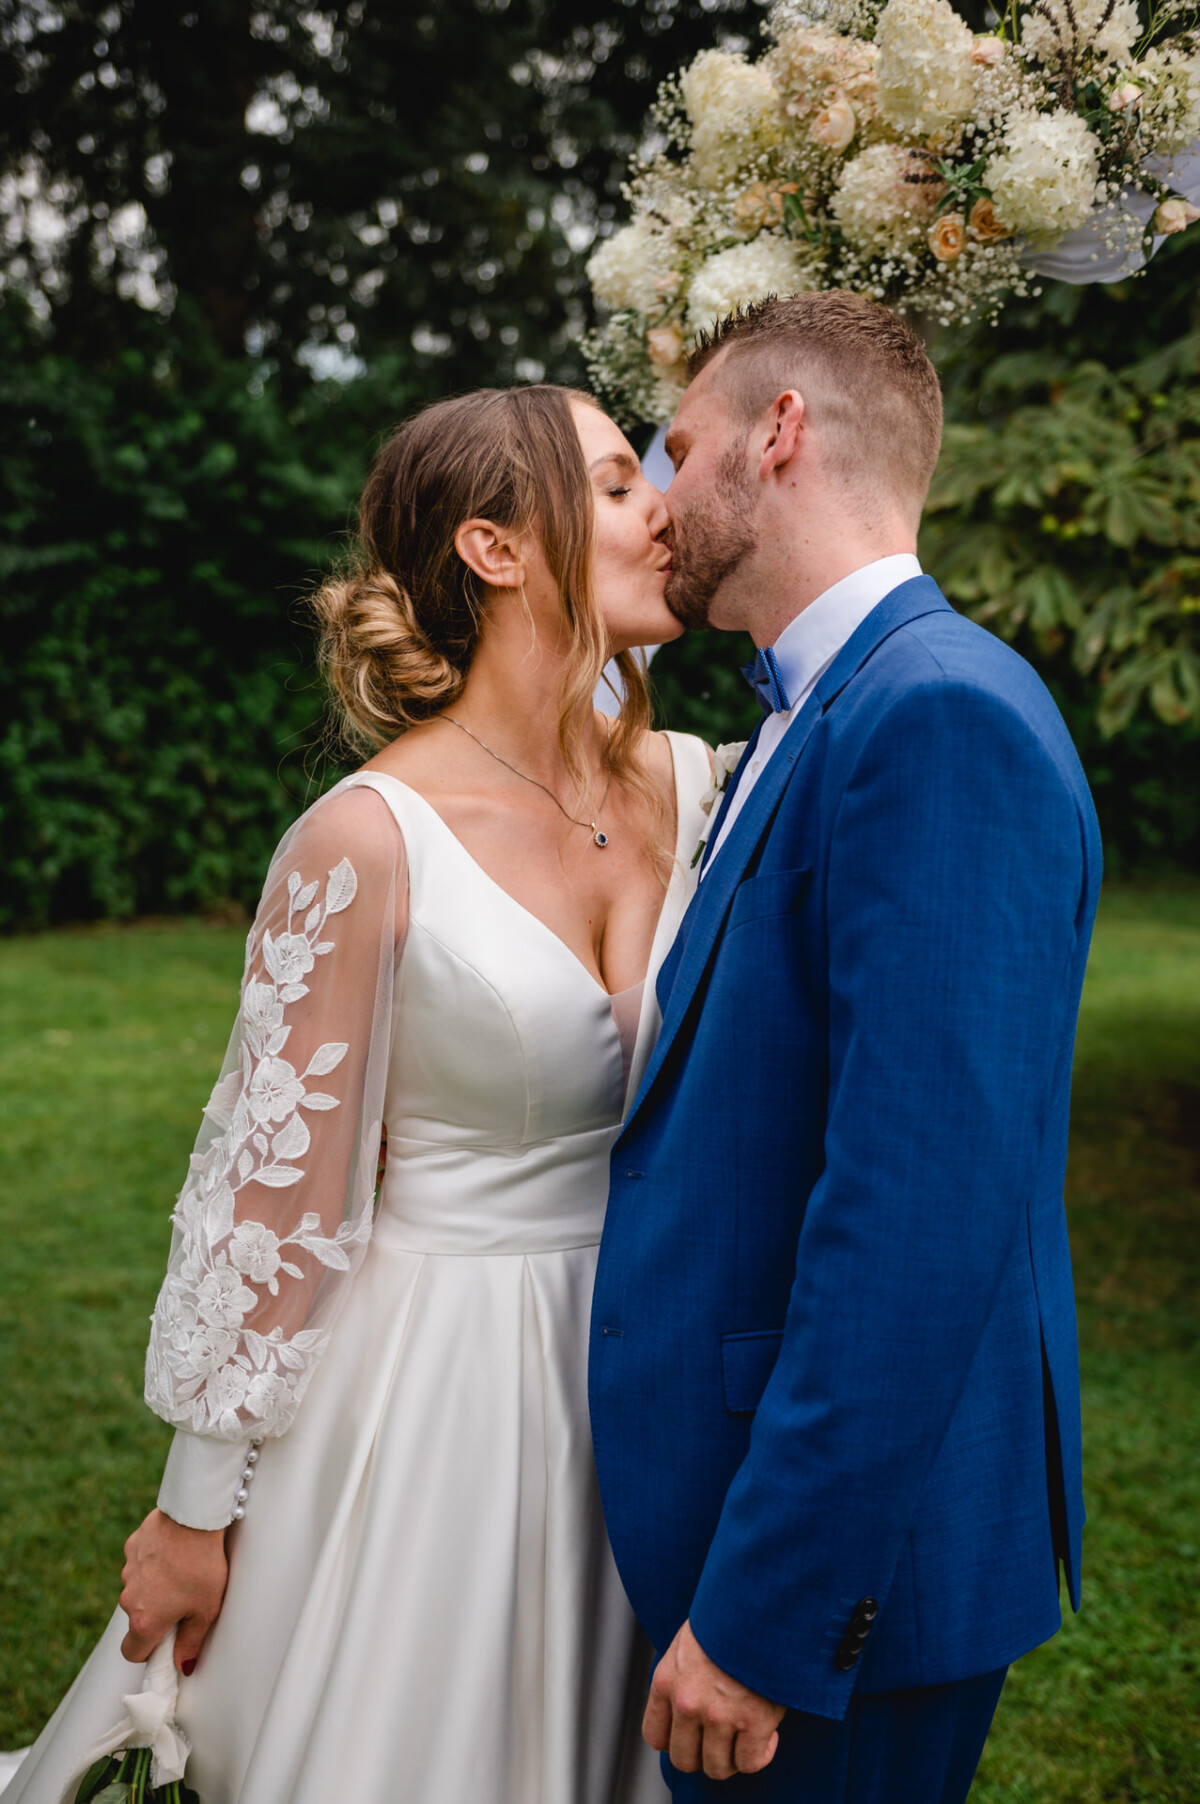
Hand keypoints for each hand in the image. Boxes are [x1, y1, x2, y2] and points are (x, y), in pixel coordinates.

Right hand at [119, 1509, 228, 1672]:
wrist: (193, 1516)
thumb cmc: (202, 1564)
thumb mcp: (206, 1609)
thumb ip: (192, 1641)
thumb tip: (183, 1664)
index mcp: (144, 1621)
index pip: (132, 1652)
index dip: (149, 1651)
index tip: (167, 1640)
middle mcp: (128, 1599)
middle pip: (138, 1618)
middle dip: (156, 1614)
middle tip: (185, 1599)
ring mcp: (127, 1571)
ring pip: (139, 1589)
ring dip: (155, 1586)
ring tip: (183, 1570)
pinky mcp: (131, 1547)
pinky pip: (140, 1563)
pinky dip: (153, 1562)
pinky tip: (174, 1551)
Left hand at [644, 1619, 784, 1780]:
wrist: (760, 1603)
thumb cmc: (727, 1618)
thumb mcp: (689, 1642)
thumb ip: (682, 1677)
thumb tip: (687, 1705)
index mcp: (666, 1681)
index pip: (655, 1736)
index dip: (676, 1741)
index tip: (694, 1734)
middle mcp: (687, 1703)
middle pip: (684, 1759)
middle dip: (704, 1755)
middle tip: (723, 1739)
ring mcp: (719, 1715)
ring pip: (717, 1767)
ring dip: (733, 1758)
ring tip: (746, 1736)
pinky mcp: (753, 1721)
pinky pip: (749, 1762)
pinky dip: (760, 1755)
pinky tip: (768, 1734)